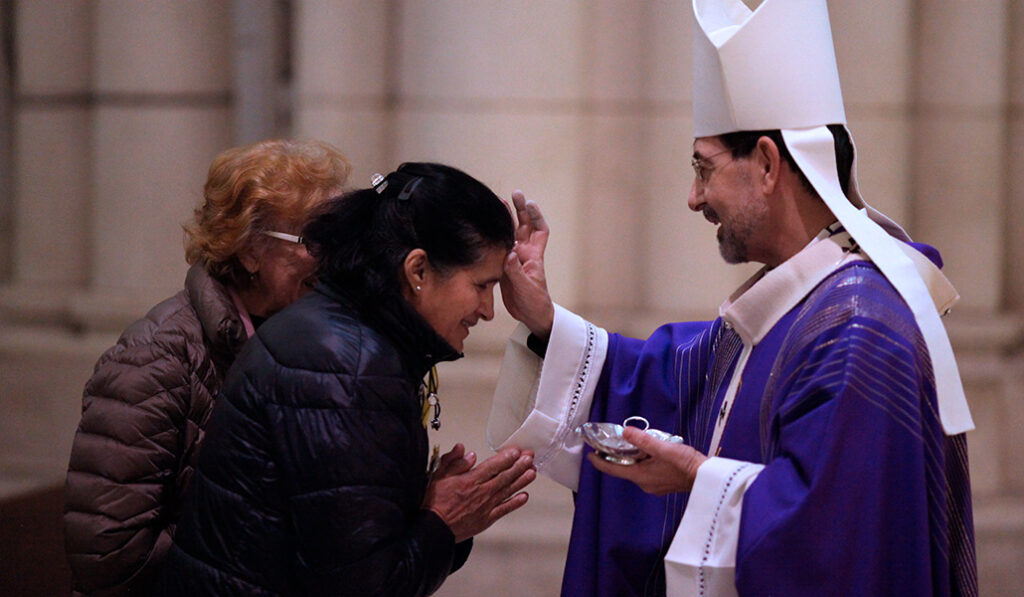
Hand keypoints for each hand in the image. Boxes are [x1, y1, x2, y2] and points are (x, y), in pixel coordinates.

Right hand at [423, 445, 536, 542]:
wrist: (435, 528)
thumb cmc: (435, 502)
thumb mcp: (438, 476)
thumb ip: (453, 461)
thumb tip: (466, 451)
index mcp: (471, 480)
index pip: (493, 465)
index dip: (507, 457)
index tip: (517, 451)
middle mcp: (482, 492)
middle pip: (505, 476)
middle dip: (520, 465)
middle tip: (530, 457)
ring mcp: (486, 506)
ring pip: (508, 490)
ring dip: (522, 481)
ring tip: (533, 472)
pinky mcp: (487, 518)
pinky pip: (505, 509)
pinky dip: (515, 503)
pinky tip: (524, 496)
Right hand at [501, 191, 553, 338]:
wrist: (531, 315)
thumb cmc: (535, 302)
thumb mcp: (526, 287)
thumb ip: (516, 271)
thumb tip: (510, 253)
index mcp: (534, 256)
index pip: (540, 230)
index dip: (536, 216)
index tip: (530, 204)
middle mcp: (525, 253)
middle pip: (524, 226)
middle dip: (521, 209)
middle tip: (515, 194)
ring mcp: (515, 258)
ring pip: (512, 233)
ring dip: (508, 219)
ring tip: (500, 203)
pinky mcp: (506, 265)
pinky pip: (501, 246)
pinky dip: (497, 235)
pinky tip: (489, 226)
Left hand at [586, 427, 707, 495]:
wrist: (706, 479)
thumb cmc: (685, 464)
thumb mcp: (662, 448)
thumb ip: (643, 440)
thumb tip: (625, 432)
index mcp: (640, 476)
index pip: (613, 470)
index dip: (599, 462)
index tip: (590, 454)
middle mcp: (644, 484)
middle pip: (624, 470)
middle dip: (616, 458)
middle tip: (610, 444)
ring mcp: (654, 485)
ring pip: (636, 470)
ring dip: (631, 459)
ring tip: (632, 444)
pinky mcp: (663, 483)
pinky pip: (646, 472)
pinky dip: (643, 462)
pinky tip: (649, 453)